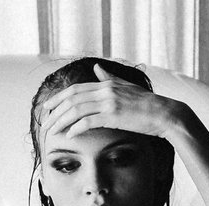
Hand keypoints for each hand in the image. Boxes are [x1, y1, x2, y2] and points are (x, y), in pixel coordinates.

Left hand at [41, 63, 177, 138]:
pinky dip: (76, 128)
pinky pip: (89, 121)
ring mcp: (109, 102)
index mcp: (106, 84)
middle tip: (44, 123)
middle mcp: (105, 90)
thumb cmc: (146, 105)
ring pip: (76, 110)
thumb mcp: (126, 87)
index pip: (75, 90)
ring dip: (61, 121)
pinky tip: (69, 135)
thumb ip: (109, 78)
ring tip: (52, 131)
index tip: (47, 108)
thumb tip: (98, 67)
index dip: (58, 98)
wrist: (164, 114)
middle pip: (72, 99)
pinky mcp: (114, 115)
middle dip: (55, 111)